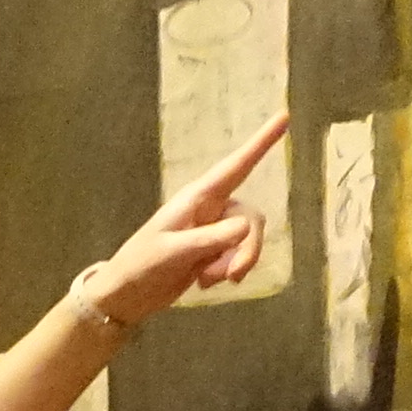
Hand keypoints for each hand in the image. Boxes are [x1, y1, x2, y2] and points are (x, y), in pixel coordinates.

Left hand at [71, 113, 288, 330]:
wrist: (127, 295)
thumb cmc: (142, 265)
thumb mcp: (174, 251)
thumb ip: (210, 239)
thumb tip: (247, 227)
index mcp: (196, 197)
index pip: (236, 166)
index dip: (261, 142)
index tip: (284, 116)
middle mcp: (210, 208)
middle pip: (251, 218)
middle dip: (249, 248)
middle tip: (233, 276)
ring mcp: (214, 230)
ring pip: (248, 239)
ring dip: (236, 262)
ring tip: (207, 280)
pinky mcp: (215, 251)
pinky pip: (239, 255)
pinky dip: (228, 271)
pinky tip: (204, 282)